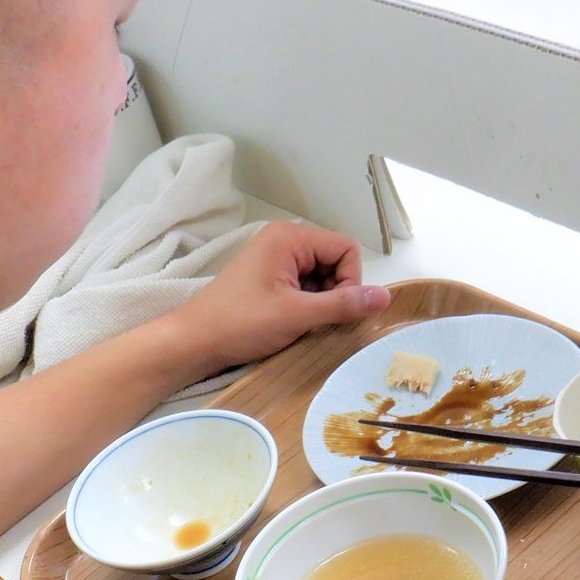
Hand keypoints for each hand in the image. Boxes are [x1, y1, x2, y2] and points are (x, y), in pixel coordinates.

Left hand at [163, 221, 389, 381]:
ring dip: (321, 301)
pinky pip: (304, 286)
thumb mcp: (296, 315)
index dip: (351, 280)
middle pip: (335, 260)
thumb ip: (343, 304)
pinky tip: (292, 323)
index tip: (335, 309)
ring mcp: (274, 259)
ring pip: (322, 276)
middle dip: (335, 291)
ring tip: (300, 323)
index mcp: (290, 237)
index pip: (346, 248)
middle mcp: (283, 240)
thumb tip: (385, 296)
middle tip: (316, 319)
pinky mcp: (268, 278)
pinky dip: (307, 305)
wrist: (193, 342)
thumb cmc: (240, 323)